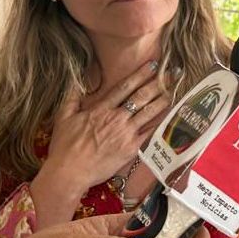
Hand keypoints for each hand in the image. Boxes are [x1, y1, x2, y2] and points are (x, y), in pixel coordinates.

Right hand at [37, 61, 171, 203]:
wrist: (69, 172)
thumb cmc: (64, 146)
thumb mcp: (63, 117)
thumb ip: (71, 97)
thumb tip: (76, 80)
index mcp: (101, 109)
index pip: (124, 87)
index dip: (140, 74)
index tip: (153, 65)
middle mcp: (116, 118)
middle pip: (141, 97)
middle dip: (158, 83)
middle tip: (172, 73)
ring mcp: (126, 133)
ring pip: (149, 113)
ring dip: (163, 100)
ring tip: (175, 90)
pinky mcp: (131, 149)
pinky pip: (150, 133)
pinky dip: (161, 123)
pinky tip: (171, 115)